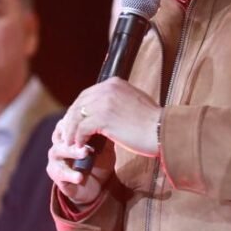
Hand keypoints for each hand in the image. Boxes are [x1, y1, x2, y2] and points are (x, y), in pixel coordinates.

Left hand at [46, 78, 162, 205]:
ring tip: (70, 143)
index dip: (78, 110)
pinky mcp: (103, 118)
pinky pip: (81, 128)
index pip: (87, 94)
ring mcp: (104, 102)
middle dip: (71, 120)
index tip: (74, 123)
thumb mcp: (134, 102)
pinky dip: (78, 138)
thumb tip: (104, 109)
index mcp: (114, 83)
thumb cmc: (152, 122)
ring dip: (71, 131)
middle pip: (79, 104)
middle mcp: (107, 88)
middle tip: (67, 134)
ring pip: (76, 116)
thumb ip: (117, 101)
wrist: (163, 131)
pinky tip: (80, 147)